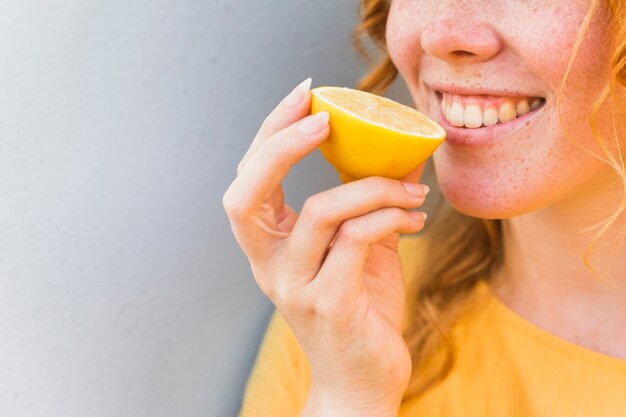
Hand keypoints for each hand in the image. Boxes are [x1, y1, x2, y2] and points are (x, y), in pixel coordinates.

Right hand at [223, 78, 428, 414]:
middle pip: (248, 192)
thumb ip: (370, 201)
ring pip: (320, 211)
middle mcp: (269, 265)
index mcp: (269, 246)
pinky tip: (416, 217)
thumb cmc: (360, 308)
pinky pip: (356, 240)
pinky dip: (389, 216)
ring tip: (412, 190)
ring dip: (372, 187)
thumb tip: (404, 149)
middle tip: (325, 116)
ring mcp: (294, 286)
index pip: (249, 179)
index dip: (270, 133)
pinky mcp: (330, 303)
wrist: (363, 378)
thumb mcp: (362, 246)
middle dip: (282, 143)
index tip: (305, 94)